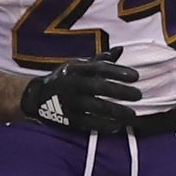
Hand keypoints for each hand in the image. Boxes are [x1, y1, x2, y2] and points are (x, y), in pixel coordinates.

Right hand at [18, 52, 139, 132]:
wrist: (37, 97)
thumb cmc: (64, 79)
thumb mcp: (78, 66)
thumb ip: (100, 60)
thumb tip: (120, 50)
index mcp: (75, 69)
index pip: (99, 68)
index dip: (117, 71)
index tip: (136, 76)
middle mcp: (71, 84)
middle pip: (98, 87)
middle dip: (120, 91)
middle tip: (139, 95)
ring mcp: (69, 103)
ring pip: (95, 107)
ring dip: (116, 111)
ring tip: (133, 114)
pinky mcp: (68, 119)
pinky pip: (88, 123)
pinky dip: (104, 125)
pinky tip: (118, 126)